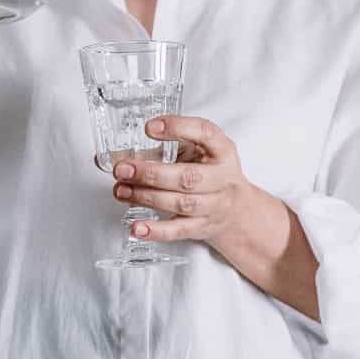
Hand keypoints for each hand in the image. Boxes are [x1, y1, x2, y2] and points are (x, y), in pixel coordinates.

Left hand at [111, 115, 254, 247]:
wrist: (237, 211)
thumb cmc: (213, 174)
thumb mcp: (203, 151)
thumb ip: (172, 146)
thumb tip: (125, 153)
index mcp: (222, 151)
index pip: (205, 133)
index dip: (179, 128)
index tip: (150, 128)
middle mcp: (222, 178)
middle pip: (187, 177)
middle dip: (151, 173)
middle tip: (123, 169)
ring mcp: (214, 205)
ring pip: (180, 203)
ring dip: (146, 197)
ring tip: (122, 190)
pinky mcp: (203, 227)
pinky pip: (179, 231)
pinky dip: (156, 230)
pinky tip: (137, 227)